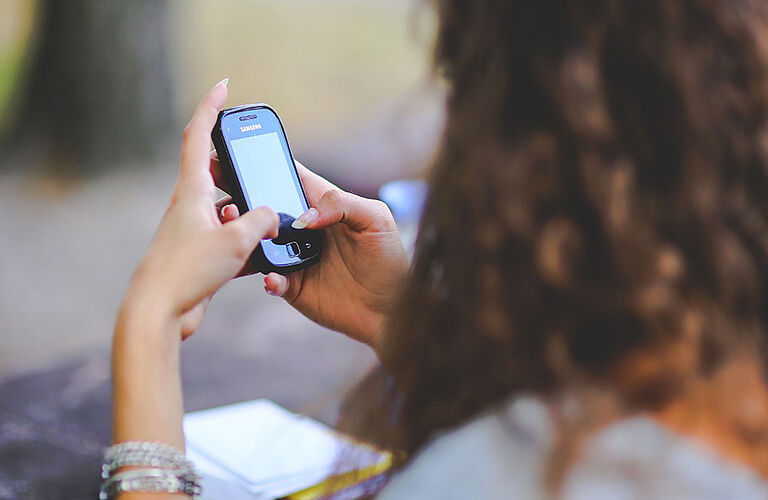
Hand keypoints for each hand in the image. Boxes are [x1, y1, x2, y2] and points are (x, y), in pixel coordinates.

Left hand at [120, 79, 278, 338]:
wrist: (159, 312)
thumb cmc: (189, 271)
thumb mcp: (235, 240)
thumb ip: (261, 220)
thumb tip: (271, 215)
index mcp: (192, 191)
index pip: (199, 136)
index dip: (211, 107)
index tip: (223, 86)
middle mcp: (189, 205)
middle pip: (215, 171)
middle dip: (239, 166)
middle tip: (258, 164)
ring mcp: (193, 230)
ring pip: (227, 208)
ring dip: (248, 212)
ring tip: (267, 225)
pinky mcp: (199, 254)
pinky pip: (229, 237)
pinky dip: (246, 240)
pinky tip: (261, 254)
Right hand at [212, 158, 408, 348]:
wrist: (392, 309)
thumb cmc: (389, 259)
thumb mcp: (376, 220)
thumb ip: (343, 204)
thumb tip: (304, 217)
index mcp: (321, 204)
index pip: (287, 176)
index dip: (261, 163)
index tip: (235, 154)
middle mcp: (302, 228)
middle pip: (263, 207)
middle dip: (239, 199)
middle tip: (223, 198)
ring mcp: (294, 256)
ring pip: (258, 242)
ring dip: (245, 237)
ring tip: (239, 233)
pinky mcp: (293, 285)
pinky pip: (271, 279)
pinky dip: (268, 278)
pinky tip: (273, 278)